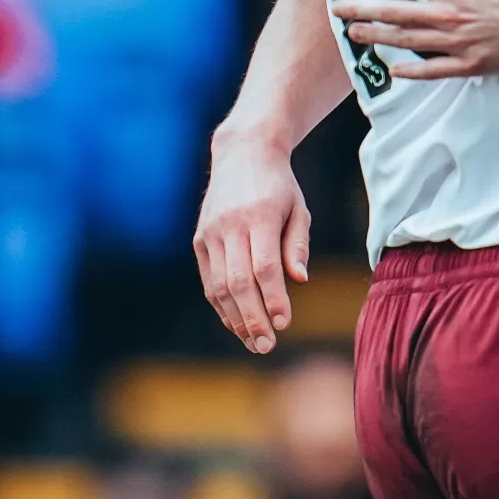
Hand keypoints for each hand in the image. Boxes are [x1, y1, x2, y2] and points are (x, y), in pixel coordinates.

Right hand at [194, 121, 310, 355]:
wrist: (242, 152)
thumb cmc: (279, 185)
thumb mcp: (298, 208)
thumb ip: (297, 244)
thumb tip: (299, 280)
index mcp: (258, 216)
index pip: (264, 267)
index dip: (274, 298)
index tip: (285, 323)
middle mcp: (230, 226)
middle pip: (239, 282)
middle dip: (253, 319)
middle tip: (267, 346)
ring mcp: (210, 233)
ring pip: (219, 285)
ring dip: (235, 319)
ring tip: (253, 343)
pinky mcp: (200, 239)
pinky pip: (209, 279)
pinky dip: (222, 305)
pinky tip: (237, 323)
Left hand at [331, 0, 498, 77]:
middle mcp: (450, 15)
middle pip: (395, 13)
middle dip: (362, 9)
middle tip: (337, 9)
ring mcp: (460, 43)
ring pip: (408, 42)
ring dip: (378, 37)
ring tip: (354, 34)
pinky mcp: (473, 65)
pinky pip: (433, 71)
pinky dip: (411, 71)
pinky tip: (393, 69)